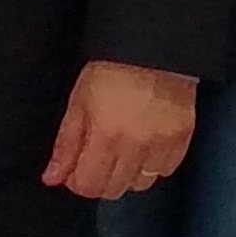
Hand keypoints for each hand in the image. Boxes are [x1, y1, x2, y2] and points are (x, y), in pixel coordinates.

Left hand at [45, 62, 198, 198]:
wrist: (153, 46)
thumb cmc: (111, 69)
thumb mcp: (78, 102)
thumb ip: (65, 145)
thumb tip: (52, 178)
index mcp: (106, 136)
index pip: (88, 185)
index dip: (76, 180)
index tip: (75, 168)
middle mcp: (136, 146)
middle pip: (113, 189)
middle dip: (99, 178)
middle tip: (97, 156)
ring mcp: (163, 145)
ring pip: (141, 184)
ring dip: (127, 174)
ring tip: (123, 150)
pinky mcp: (183, 139)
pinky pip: (165, 170)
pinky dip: (152, 165)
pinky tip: (145, 146)